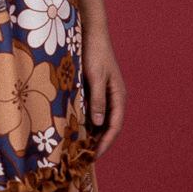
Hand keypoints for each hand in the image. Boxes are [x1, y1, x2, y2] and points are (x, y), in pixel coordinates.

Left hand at [79, 24, 125, 158]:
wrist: (91, 33)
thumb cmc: (94, 53)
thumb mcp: (95, 77)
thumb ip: (98, 99)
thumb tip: (98, 123)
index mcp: (118, 96)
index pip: (114, 127)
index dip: (105, 143)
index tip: (93, 157)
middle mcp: (114, 98)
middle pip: (108, 127)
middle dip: (98, 143)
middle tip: (84, 158)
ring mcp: (105, 94)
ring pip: (99, 120)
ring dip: (91, 134)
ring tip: (78, 148)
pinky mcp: (95, 90)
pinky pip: (91, 111)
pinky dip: (85, 122)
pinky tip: (74, 129)